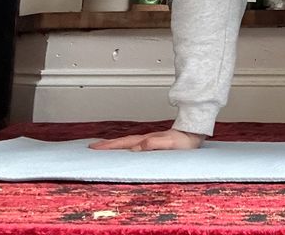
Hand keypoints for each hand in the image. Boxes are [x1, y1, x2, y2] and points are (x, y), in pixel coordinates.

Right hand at [88, 127, 205, 150]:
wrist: (193, 135)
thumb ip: (155, 144)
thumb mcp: (169, 144)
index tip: (95, 147)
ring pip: (126, 142)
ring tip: (101, 148)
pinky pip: (132, 145)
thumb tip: (138, 146)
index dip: (109, 146)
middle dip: (106, 145)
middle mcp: (144, 139)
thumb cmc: (183, 142)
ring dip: (113, 145)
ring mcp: (147, 141)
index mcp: (146, 140)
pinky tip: (121, 149)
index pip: (123, 143)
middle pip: (121, 142)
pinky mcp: (151, 143)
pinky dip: (123, 146)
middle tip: (91, 147)